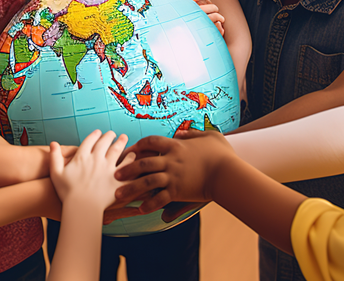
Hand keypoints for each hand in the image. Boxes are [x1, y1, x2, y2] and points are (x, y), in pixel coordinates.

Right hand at [50, 130, 133, 210]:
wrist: (81, 207)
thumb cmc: (67, 193)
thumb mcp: (55, 173)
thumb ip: (54, 157)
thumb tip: (53, 143)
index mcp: (82, 157)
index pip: (90, 140)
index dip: (95, 134)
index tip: (98, 132)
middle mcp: (96, 159)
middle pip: (104, 142)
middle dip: (109, 135)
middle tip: (113, 133)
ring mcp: (108, 168)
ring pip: (117, 150)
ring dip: (121, 142)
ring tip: (124, 138)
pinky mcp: (117, 178)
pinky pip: (127, 165)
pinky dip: (130, 158)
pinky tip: (133, 155)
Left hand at [112, 129, 234, 212]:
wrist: (229, 173)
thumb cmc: (222, 154)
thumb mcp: (210, 136)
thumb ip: (193, 134)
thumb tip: (180, 132)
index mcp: (176, 146)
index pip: (151, 141)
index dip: (139, 144)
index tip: (130, 149)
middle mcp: (171, 160)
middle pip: (143, 163)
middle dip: (127, 168)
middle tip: (114, 174)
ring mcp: (173, 176)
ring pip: (146, 182)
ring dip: (131, 188)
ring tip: (118, 194)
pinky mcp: (178, 191)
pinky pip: (159, 199)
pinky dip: (149, 205)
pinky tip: (140, 210)